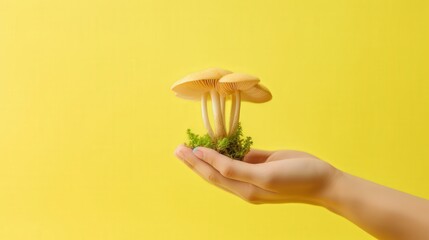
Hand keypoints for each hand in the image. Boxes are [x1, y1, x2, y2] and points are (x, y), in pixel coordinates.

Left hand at [174, 145, 340, 204]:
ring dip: (209, 153)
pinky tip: (218, 141)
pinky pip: (241, 155)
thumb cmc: (297, 179)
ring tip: (193, 143)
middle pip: (214, 170)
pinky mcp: (263, 163)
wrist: (325, 181)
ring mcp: (253, 173)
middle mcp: (245, 183)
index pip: (212, 174)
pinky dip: (228, 148)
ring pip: (225, 163)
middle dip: (195, 160)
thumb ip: (233, 167)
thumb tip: (205, 155)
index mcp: (244, 189)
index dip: (195, 163)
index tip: (180, 149)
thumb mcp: (264, 175)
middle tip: (178, 147)